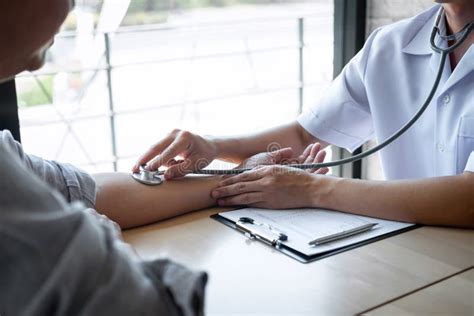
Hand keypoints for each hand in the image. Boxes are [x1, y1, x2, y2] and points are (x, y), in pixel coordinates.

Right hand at [132, 129, 218, 178]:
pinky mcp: (167, 137)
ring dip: (148, 159)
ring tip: (138, 169)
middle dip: (144, 158)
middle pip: (156, 147)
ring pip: (155, 148)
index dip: (158, 161)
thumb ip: (180, 170)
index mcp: (185, 138)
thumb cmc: (203, 155)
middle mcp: (175, 133)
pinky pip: (158, 149)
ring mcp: (170, 134)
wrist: (207, 145)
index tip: (149, 169)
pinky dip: (155, 158)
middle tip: (134, 169)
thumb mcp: (195, 164)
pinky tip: (155, 164)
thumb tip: (165, 176)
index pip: (169, 151)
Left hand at [212, 143, 328, 207]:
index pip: (244, 175)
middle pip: (240, 184)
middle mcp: (265, 180)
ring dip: (229, 198)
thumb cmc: (298, 178)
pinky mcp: (271, 203)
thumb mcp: (280, 169)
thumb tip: (253, 175)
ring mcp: (268, 192)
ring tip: (219, 200)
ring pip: (244, 195)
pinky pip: (253, 203)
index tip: (221, 182)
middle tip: (213, 192)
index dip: (231, 179)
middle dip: (225, 189)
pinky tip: (234, 205)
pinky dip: (242, 204)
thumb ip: (265, 171)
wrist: (311, 188)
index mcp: (267, 170)